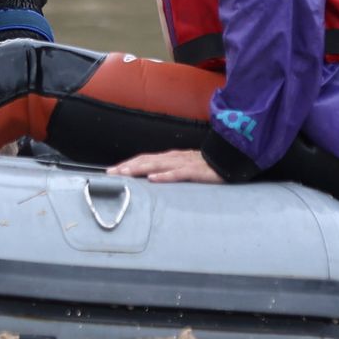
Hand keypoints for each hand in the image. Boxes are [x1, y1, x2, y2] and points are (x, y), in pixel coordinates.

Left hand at [108, 149, 225, 183]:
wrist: (228, 161)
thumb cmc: (204, 167)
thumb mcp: (183, 168)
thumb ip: (168, 172)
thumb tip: (150, 180)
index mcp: (169, 158)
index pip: (144, 159)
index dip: (127, 164)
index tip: (112, 172)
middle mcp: (173, 158)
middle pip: (145, 161)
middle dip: (127, 167)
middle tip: (111, 174)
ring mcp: (183, 164)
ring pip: (157, 165)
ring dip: (139, 169)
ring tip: (125, 174)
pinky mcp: (194, 171)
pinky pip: (177, 174)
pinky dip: (164, 176)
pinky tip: (153, 179)